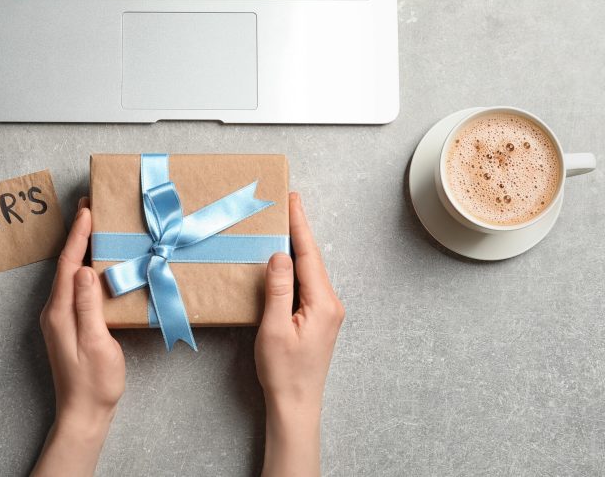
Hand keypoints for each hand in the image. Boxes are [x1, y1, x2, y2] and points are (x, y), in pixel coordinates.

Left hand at [32, 198, 124, 476]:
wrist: (83, 414)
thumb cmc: (93, 383)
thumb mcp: (95, 343)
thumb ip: (88, 306)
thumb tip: (85, 270)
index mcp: (60, 312)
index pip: (69, 265)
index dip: (78, 237)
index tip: (87, 212)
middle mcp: (55, 311)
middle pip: (66, 265)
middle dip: (77, 235)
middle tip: (89, 208)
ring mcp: (61, 318)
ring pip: (71, 275)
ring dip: (81, 249)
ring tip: (93, 227)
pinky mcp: (69, 325)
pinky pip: (75, 287)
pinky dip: (85, 267)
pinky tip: (96, 264)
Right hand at [255, 192, 344, 476]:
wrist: (296, 403)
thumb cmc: (283, 371)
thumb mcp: (274, 328)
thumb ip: (278, 289)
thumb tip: (279, 255)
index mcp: (323, 303)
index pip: (308, 255)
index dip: (299, 225)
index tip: (293, 199)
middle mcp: (331, 303)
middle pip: (312, 259)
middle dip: (299, 230)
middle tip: (287, 202)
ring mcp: (327, 311)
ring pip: (310, 270)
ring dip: (297, 247)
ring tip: (285, 222)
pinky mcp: (319, 318)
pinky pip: (308, 283)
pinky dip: (297, 266)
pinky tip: (286, 258)